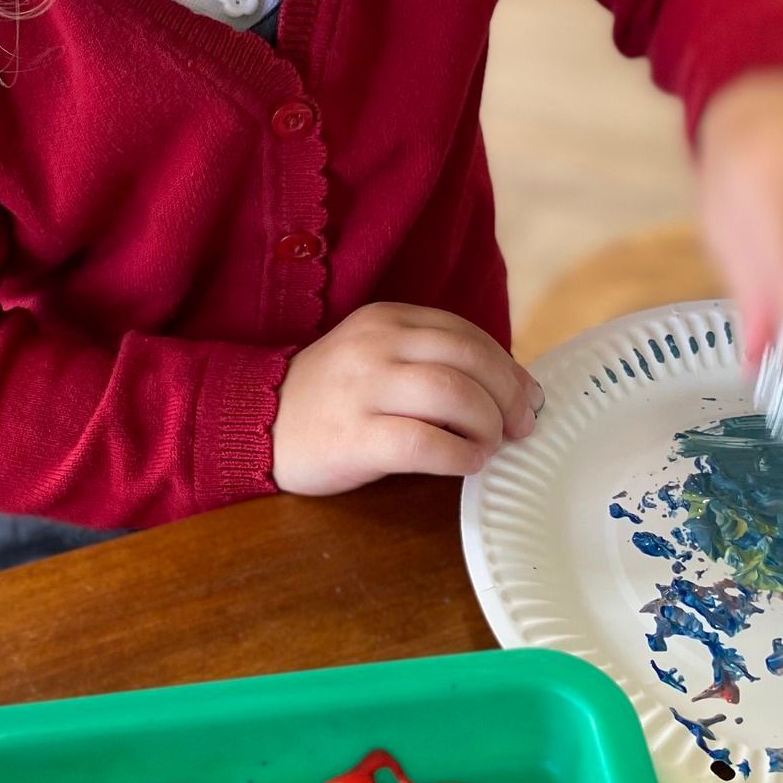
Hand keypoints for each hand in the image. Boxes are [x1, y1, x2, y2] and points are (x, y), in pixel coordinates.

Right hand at [272, 304, 542, 496]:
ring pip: (453, 394)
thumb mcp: (376, 358)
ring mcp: (362, 389)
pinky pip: (423, 443)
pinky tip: (466, 463)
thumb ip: (431, 361)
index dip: (508, 367)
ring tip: (488, 446)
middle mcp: (376, 345)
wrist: (257, 425)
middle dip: (508, 395)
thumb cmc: (331, 399)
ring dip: (487, 424)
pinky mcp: (353, 437)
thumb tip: (512, 390)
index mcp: (387, 319)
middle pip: (470, 358)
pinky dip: (459, 455)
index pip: (466, 334)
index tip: (525, 399)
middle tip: (518, 427)